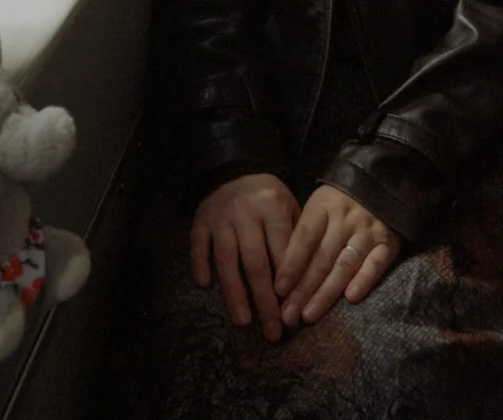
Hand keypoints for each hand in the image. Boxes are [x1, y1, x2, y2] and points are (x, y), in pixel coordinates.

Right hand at [191, 173, 300, 341]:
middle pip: (256, 263)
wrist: (237, 169)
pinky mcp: (201, 220)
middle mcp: (246, 212)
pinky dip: (200, 264)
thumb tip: (303, 287)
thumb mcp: (290, 208)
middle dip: (265, 301)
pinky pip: (198, 245)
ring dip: (235, 293)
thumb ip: (297, 240)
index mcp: (272, 207)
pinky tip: (205, 285)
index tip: (293, 315)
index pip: (282, 252)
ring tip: (243, 321)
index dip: (288, 285)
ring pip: (227, 259)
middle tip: (273, 332)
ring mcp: (221, 217)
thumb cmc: (270, 198)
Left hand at [274, 186, 400, 326]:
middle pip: (321, 258)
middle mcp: (345, 219)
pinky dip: (363, 281)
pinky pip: (375, 265)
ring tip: (309, 315)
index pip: (304, 238)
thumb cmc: (338, 203)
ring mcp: (368, 230)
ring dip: (326, 293)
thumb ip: (304, 235)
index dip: (291, 265)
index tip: (278, 290)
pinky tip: (350, 299)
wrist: (380, 185)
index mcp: (323, 207)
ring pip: (344, 266)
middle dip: (303, 290)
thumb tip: (282, 275)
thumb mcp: (318, 207)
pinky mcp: (388, 243)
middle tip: (288, 315)